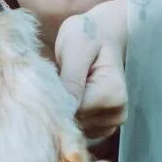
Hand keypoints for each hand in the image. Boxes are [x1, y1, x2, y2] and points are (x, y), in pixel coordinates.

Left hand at [54, 0, 128, 140]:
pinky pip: (77, 130)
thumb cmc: (88, 34)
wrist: (104, 32)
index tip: (44, 80)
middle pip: (72, 123)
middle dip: (58, 104)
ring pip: (72, 128)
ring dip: (62, 109)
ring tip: (65, 83)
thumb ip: (71, 78)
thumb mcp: (76, 47)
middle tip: (56, 76)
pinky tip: (69, 94)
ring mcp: (111, 123)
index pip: (72, 112)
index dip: (53, 100)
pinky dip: (68, 114)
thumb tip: (63, 110)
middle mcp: (117, 113)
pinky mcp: (103, 126)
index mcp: (113, 94)